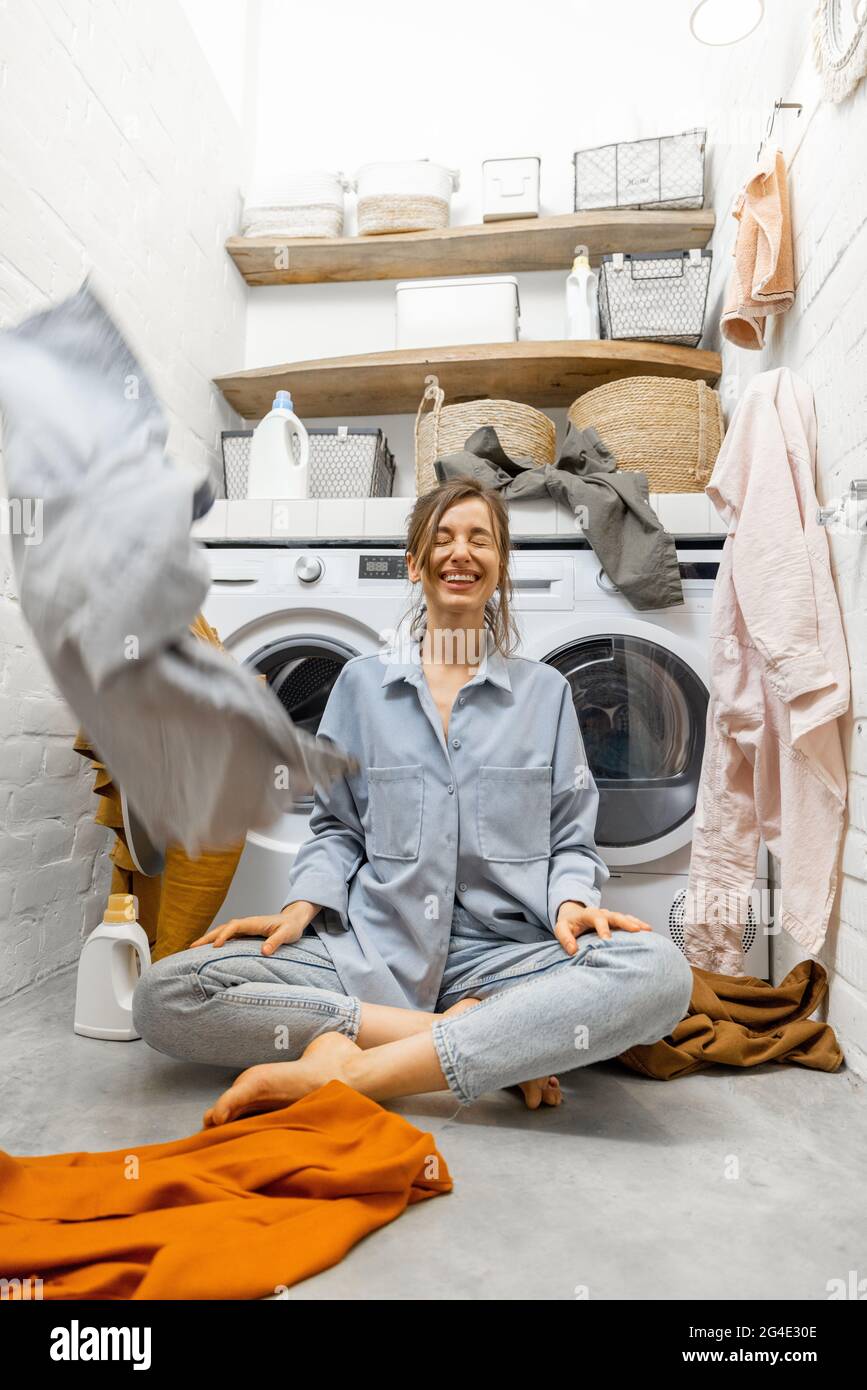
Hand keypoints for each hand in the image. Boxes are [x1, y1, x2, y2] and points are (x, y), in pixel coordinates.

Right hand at [190, 900, 319, 955]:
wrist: (294, 920)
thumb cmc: (291, 927)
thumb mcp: (287, 934)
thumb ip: (276, 941)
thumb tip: (264, 951)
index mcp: (254, 923)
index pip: (234, 927)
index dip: (224, 935)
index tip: (216, 946)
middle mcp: (246, 924)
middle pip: (223, 928)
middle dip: (208, 937)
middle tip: (192, 947)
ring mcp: (245, 928)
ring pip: (222, 931)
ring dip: (208, 938)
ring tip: (193, 949)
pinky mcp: (245, 934)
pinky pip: (227, 936)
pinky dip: (216, 941)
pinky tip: (208, 950)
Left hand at [554, 901, 651, 955]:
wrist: (573, 913)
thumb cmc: (569, 922)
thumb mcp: (561, 928)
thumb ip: (565, 938)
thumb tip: (573, 950)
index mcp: (588, 914)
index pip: (597, 919)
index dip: (603, 929)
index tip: (607, 940)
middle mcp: (602, 913)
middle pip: (615, 916)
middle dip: (626, 923)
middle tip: (636, 930)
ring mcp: (610, 916)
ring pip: (625, 917)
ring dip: (636, 923)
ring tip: (647, 929)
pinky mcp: (616, 921)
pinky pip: (628, 920)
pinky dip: (637, 924)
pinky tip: (647, 930)